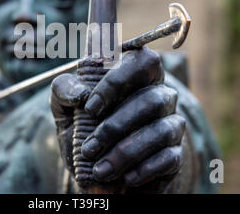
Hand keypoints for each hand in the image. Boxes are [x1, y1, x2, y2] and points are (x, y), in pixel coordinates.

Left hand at [50, 47, 185, 191]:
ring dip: (127, 152)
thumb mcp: (65, 106)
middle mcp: (159, 94)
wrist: (96, 167)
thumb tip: (81, 93)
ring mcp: (170, 123)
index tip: (91, 107)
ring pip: (161, 130)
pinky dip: (145, 169)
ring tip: (101, 170)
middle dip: (116, 126)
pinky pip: (169, 158)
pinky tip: (126, 177)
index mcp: (135, 75)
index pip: (141, 61)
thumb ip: (64, 89)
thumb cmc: (82, 127)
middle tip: (90, 147)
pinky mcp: (175, 153)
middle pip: (151, 100)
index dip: (118, 81)